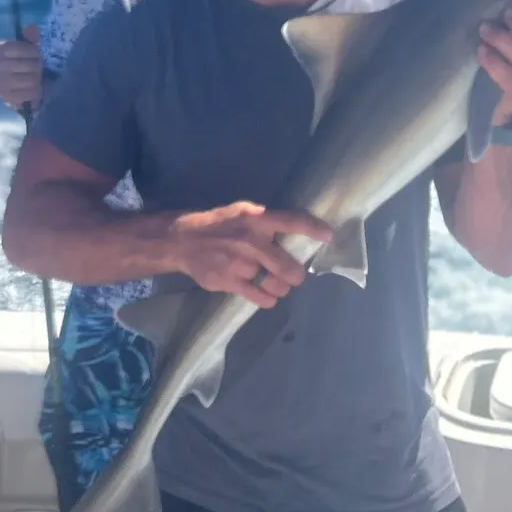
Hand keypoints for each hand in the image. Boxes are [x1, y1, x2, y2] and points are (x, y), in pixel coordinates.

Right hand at [0, 25, 42, 112]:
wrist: (25, 88)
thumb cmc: (28, 64)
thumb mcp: (31, 49)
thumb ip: (31, 39)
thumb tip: (32, 27)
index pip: (16, 48)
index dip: (31, 51)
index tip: (38, 54)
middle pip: (22, 64)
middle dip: (36, 66)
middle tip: (40, 68)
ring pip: (25, 79)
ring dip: (36, 79)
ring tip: (38, 78)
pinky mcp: (6, 97)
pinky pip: (25, 94)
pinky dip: (34, 92)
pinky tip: (36, 89)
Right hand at [168, 202, 332, 308]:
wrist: (182, 240)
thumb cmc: (219, 224)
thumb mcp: (242, 212)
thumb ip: (266, 221)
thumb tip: (295, 231)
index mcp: (256, 219)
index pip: (291, 221)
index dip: (312, 229)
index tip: (329, 236)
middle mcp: (250, 241)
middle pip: (288, 266)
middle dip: (296, 275)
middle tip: (295, 275)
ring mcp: (240, 263)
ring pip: (276, 284)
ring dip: (282, 287)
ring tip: (278, 285)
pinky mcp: (229, 281)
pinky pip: (260, 296)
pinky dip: (268, 299)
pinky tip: (267, 295)